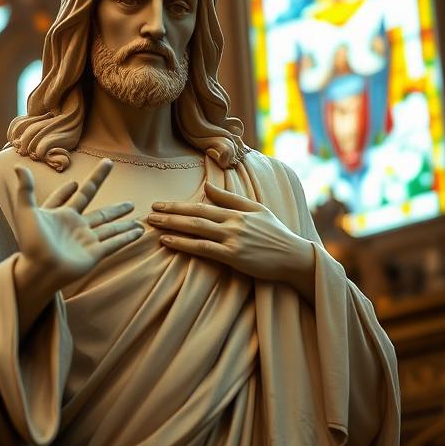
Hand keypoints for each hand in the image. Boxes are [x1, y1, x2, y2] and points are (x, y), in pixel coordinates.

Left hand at [11, 158, 142, 295]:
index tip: (76, 182)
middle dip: (116, 208)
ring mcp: (87, 241)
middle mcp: (77, 227)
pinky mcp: (94, 254)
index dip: (74, 190)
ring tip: (139, 218)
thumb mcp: (26, 211)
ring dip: (124, 224)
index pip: (74, 197)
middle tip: (130, 200)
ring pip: (111, 229)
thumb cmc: (30, 242)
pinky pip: (114, 243)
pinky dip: (127, 237)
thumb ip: (26, 189)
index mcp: (62, 215)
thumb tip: (19, 166)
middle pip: (101, 213)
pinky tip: (138, 232)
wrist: (39, 270)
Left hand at [148, 182, 314, 297]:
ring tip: (152, 224)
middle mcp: (232, 223)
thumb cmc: (277, 234)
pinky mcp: (233, 256)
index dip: (178, 205)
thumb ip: (231, 199)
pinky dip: (183, 244)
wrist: (296, 258)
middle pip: (194, 215)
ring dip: (171, 226)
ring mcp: (232, 239)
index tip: (159, 204)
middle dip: (169, 213)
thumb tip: (207, 187)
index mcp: (237, 212)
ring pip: (195, 229)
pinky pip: (202, 248)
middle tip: (148, 212)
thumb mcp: (257, 210)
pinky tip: (167, 241)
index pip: (201, 206)